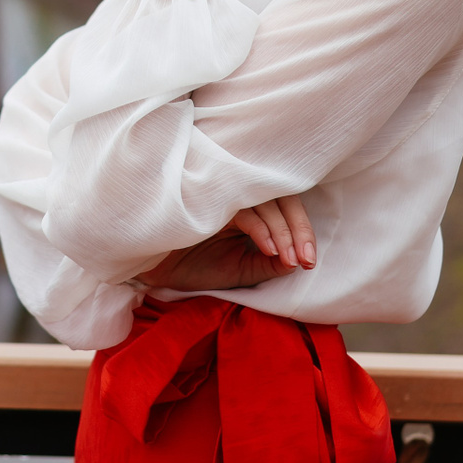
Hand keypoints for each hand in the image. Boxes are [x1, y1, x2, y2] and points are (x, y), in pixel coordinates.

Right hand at [137, 195, 315, 290]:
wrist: (153, 270)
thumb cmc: (193, 265)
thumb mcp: (241, 271)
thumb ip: (268, 265)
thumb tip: (297, 261)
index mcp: (248, 206)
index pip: (285, 206)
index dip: (302, 231)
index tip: (309, 262)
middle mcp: (239, 193)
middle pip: (282, 196)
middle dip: (299, 230)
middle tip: (306, 260)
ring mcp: (223, 192)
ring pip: (266, 200)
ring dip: (283, 232)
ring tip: (288, 259)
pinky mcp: (208, 196)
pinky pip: (244, 207)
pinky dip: (260, 228)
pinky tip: (267, 249)